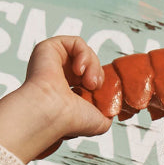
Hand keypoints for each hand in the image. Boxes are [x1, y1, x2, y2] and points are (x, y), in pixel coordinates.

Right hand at [0, 35, 113, 163]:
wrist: (54, 114)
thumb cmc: (71, 121)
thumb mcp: (100, 122)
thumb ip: (109, 112)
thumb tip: (114, 106)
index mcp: (67, 93)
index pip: (89, 79)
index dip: (99, 82)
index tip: (99, 94)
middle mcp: (59, 76)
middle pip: (89, 64)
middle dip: (98, 74)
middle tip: (94, 87)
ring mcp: (54, 62)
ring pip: (85, 53)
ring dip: (93, 65)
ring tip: (88, 82)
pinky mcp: (49, 48)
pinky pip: (77, 42)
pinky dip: (84, 54)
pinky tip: (79, 70)